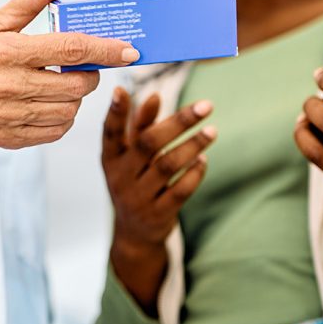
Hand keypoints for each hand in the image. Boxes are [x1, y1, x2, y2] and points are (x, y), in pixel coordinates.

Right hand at [0, 0, 139, 153]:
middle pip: (77, 84)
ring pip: (69, 110)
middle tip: (84, 66)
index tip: (129, 50)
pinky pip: (55, 131)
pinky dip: (63, 118)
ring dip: (76, 97)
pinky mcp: (10, 137)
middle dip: (91, 74)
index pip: (71, 49)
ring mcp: (10, 115)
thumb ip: (30, 0)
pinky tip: (51, 104)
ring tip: (62, 84)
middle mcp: (11, 85)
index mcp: (9, 51)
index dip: (106, 49)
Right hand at [101, 87, 215, 313]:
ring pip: (167, 165)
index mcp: (110, 159)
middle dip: (179, 122)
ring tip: (212, 130)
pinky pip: (180, 190)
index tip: (121, 89)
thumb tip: (152, 96)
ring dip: (193, 145)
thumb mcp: (129, 158)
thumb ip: (139, 127)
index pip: (110, 133)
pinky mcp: (158, 214)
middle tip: (207, 106)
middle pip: (148, 143)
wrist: (134, 234)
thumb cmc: (134, 182)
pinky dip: (194, 173)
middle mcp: (120, 177)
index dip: (115, 112)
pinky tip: (204, 159)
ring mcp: (138, 198)